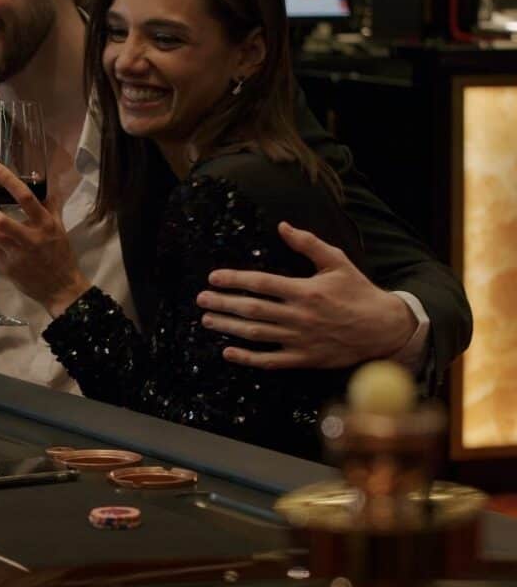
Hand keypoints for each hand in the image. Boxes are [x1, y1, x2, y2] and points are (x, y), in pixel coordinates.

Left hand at [0, 161, 90, 317]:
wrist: (61, 288)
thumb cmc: (61, 255)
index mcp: (45, 225)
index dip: (8, 180)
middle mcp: (30, 239)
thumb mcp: (60, 228)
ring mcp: (17, 255)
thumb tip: (46, 185)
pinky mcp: (7, 267)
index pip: (26, 197)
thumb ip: (50, 207)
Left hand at [196, 222, 417, 369]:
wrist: (384, 329)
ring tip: (207, 320)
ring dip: (228, 327)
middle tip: (201, 299)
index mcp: (305, 291)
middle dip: (223, 303)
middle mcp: (298, 316)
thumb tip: (282, 226)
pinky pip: (270, 360)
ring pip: (256, 334)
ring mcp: (299, 340)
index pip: (261, 283)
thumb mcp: (337, 261)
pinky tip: (228, 352)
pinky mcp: (303, 359)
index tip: (213, 278)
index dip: (234, 279)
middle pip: (252, 309)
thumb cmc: (358, 291)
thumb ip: (308, 244)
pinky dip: (247, 358)